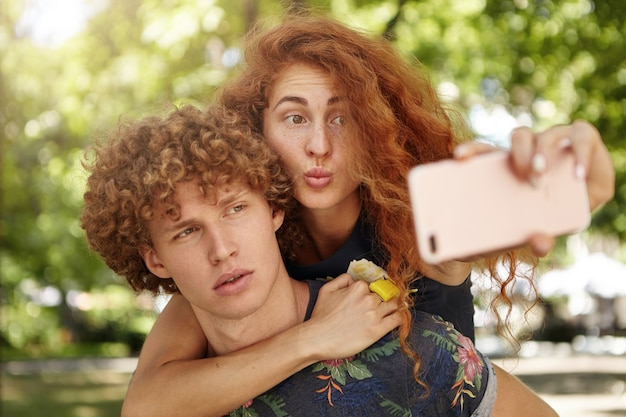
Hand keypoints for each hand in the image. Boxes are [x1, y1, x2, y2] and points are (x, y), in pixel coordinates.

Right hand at [305, 274, 400, 359]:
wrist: (318, 338)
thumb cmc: (320, 316)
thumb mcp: (326, 289)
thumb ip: (342, 279)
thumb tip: (354, 279)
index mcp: (358, 287)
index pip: (373, 285)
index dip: (372, 292)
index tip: (370, 300)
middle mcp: (368, 299)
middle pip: (385, 295)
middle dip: (383, 300)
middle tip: (378, 308)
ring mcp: (374, 314)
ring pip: (394, 305)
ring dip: (394, 307)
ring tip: (391, 312)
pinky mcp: (378, 330)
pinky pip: (397, 319)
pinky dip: (400, 317)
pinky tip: (398, 318)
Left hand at [454, 121, 614, 256]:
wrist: (572, 212)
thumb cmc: (532, 221)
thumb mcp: (520, 235)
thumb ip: (521, 241)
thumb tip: (538, 244)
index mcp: (504, 166)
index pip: (484, 151)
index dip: (471, 150)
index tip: (459, 157)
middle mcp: (527, 149)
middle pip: (518, 138)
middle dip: (519, 154)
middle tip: (525, 176)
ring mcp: (554, 141)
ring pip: (544, 136)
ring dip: (542, 153)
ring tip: (542, 175)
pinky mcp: (582, 140)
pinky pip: (582, 138)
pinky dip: (581, 154)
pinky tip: (579, 175)